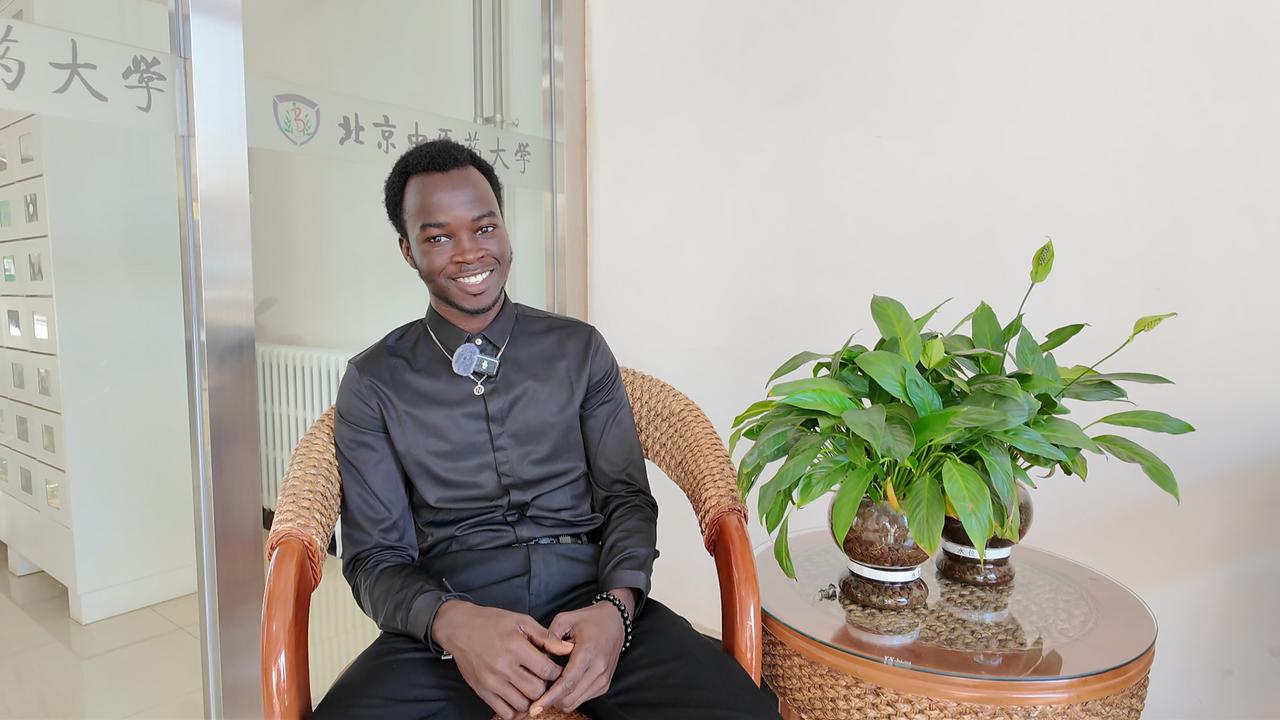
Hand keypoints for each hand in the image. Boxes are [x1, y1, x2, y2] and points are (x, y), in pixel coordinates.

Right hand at [432, 600, 574, 719]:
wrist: (459, 628)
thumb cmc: (492, 622)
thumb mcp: (521, 621)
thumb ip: (546, 637)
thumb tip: (568, 649)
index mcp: (515, 646)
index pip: (547, 670)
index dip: (556, 672)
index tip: (555, 669)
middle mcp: (502, 666)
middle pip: (537, 690)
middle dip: (545, 686)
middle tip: (543, 678)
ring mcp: (491, 682)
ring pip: (523, 705)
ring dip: (531, 699)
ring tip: (530, 686)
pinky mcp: (482, 691)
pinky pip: (505, 713)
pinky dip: (515, 709)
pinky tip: (518, 696)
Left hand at [529, 589, 632, 714]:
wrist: (615, 621)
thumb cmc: (589, 619)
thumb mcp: (565, 619)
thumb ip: (549, 638)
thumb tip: (537, 659)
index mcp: (588, 652)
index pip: (567, 683)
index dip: (549, 697)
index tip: (534, 708)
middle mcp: (598, 669)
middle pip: (569, 698)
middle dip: (550, 700)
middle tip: (536, 691)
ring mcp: (603, 679)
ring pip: (575, 702)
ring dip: (559, 700)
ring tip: (548, 687)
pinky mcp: (604, 685)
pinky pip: (582, 699)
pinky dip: (569, 697)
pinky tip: (562, 685)